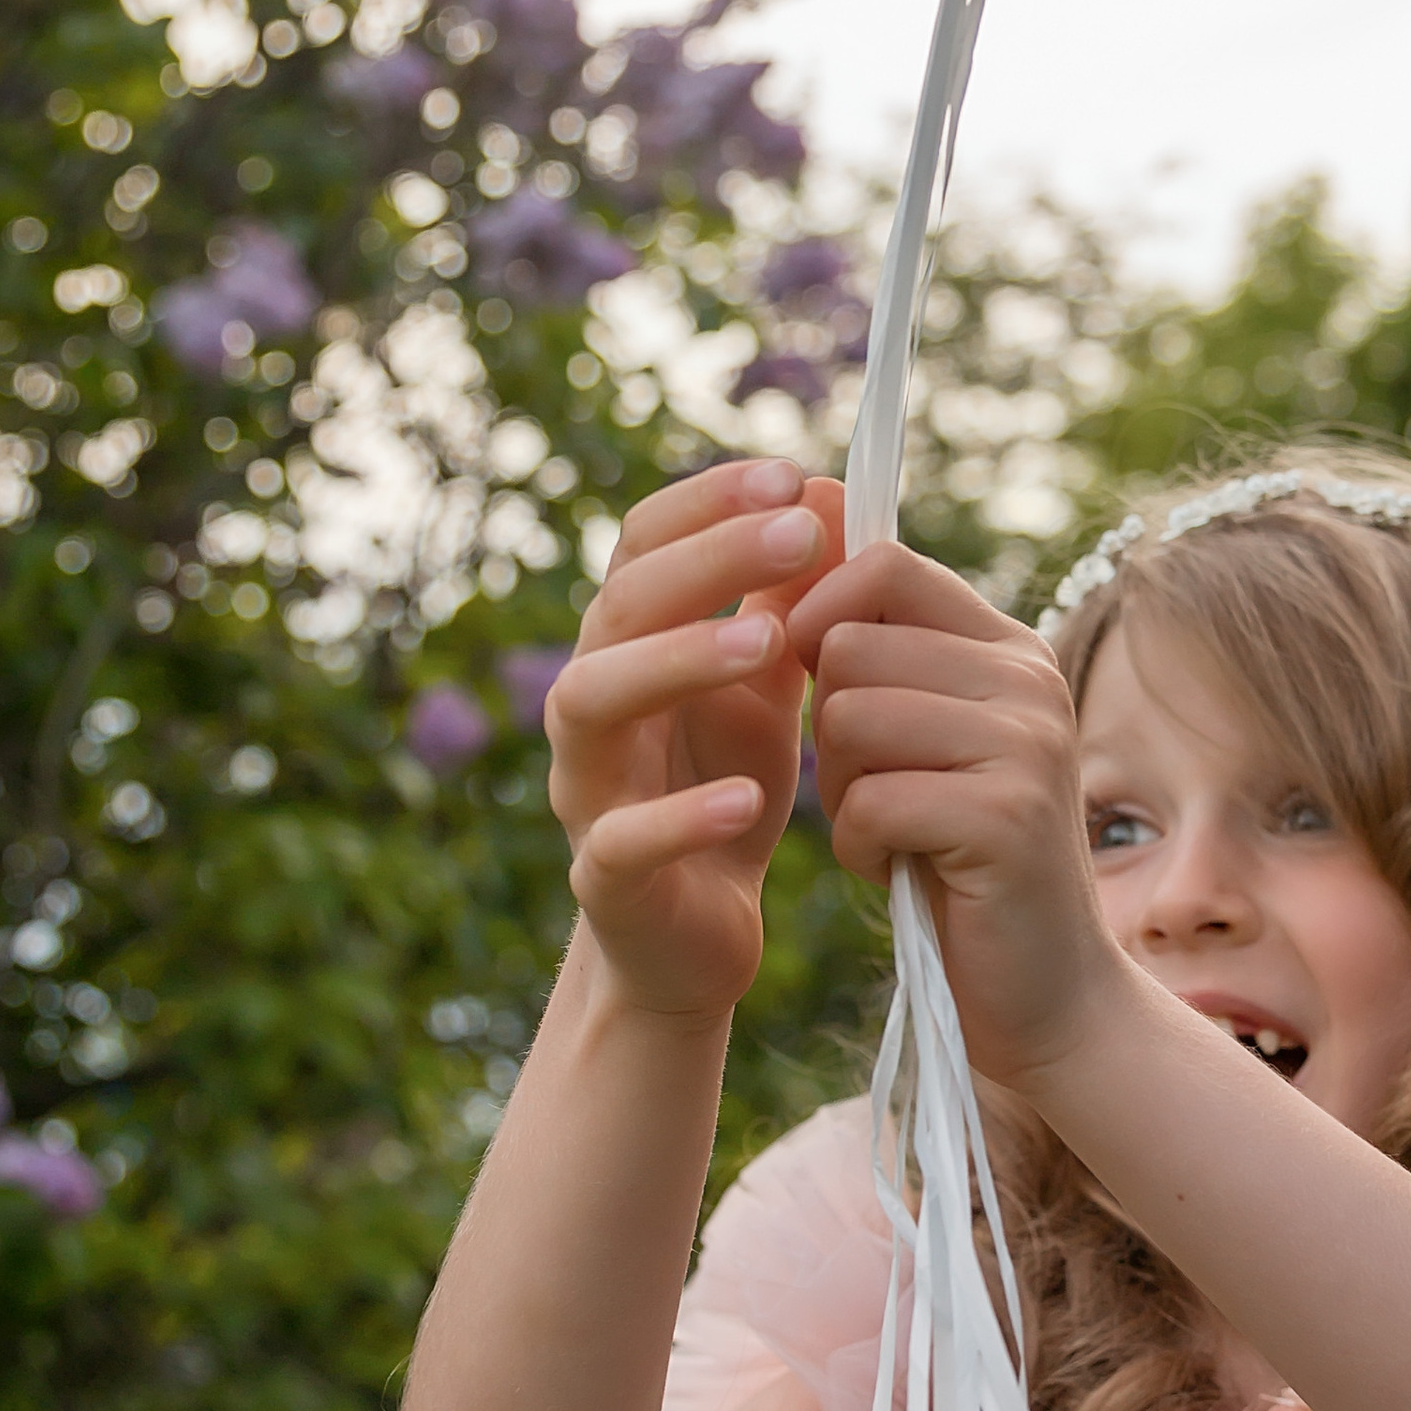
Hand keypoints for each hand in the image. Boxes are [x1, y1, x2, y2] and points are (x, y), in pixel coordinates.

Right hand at [548, 459, 840, 1023]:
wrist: (694, 935)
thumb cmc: (722, 788)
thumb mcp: (768, 688)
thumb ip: (786, 600)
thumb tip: (823, 491)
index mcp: (629, 647)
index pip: (643, 546)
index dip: (708, 505)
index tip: (790, 475)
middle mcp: (591, 704)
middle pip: (619, 607)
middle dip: (708, 561)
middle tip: (800, 533)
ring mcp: (587, 790)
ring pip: (591, 703)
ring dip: (676, 661)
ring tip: (766, 643)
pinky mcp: (604, 880)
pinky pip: (623, 841)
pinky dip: (680, 815)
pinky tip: (748, 797)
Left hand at [789, 534, 1124, 1089]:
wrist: (1042, 989)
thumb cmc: (958, 862)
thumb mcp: (920, 741)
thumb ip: (875, 656)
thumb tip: (790, 550)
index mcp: (1008, 649)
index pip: (883, 564)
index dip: (818, 613)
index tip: (815, 680)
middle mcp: (1028, 680)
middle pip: (849, 647)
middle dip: (829, 728)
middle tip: (877, 788)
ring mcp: (1025, 746)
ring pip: (850, 718)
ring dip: (844, 790)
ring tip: (893, 829)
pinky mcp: (1006, 818)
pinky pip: (869, 800)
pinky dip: (862, 848)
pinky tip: (902, 871)